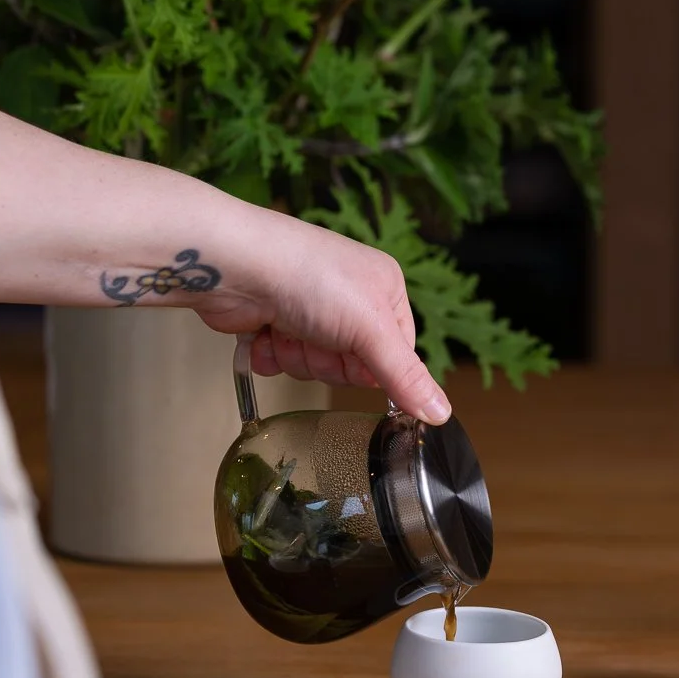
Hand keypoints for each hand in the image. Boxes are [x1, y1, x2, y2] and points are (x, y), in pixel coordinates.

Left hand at [194, 208, 449, 424]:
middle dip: (329, 361)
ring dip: (298, 356)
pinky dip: (271, 353)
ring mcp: (309, 309)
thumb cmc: (309, 277)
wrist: (236, 264)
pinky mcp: (275, 322)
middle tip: (318, 336)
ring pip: (315, 367)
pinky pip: (282, 362)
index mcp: (384, 289)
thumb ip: (405, 375)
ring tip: (287, 326)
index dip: (374, 367)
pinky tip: (264, 331)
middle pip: (353, 366)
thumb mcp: (370, 329)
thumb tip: (442, 413)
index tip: (356, 357)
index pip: (397, 353)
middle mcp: (349, 297)